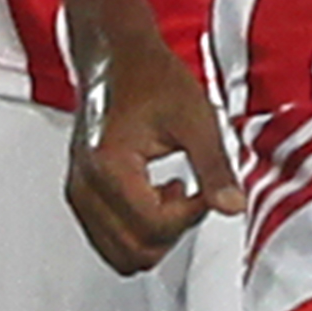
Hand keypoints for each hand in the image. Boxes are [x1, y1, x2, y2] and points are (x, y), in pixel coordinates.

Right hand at [64, 44, 239, 274]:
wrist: (117, 57)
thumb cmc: (150, 77)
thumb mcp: (196, 120)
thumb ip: (215, 169)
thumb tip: (233, 207)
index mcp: (109, 166)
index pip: (153, 226)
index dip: (189, 215)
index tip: (202, 189)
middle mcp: (85, 186)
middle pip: (135, 250)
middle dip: (172, 231)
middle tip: (191, 195)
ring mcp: (79, 193)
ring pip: (120, 253)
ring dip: (155, 235)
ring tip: (171, 196)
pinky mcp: (81, 194)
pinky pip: (109, 239)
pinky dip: (137, 231)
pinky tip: (154, 197)